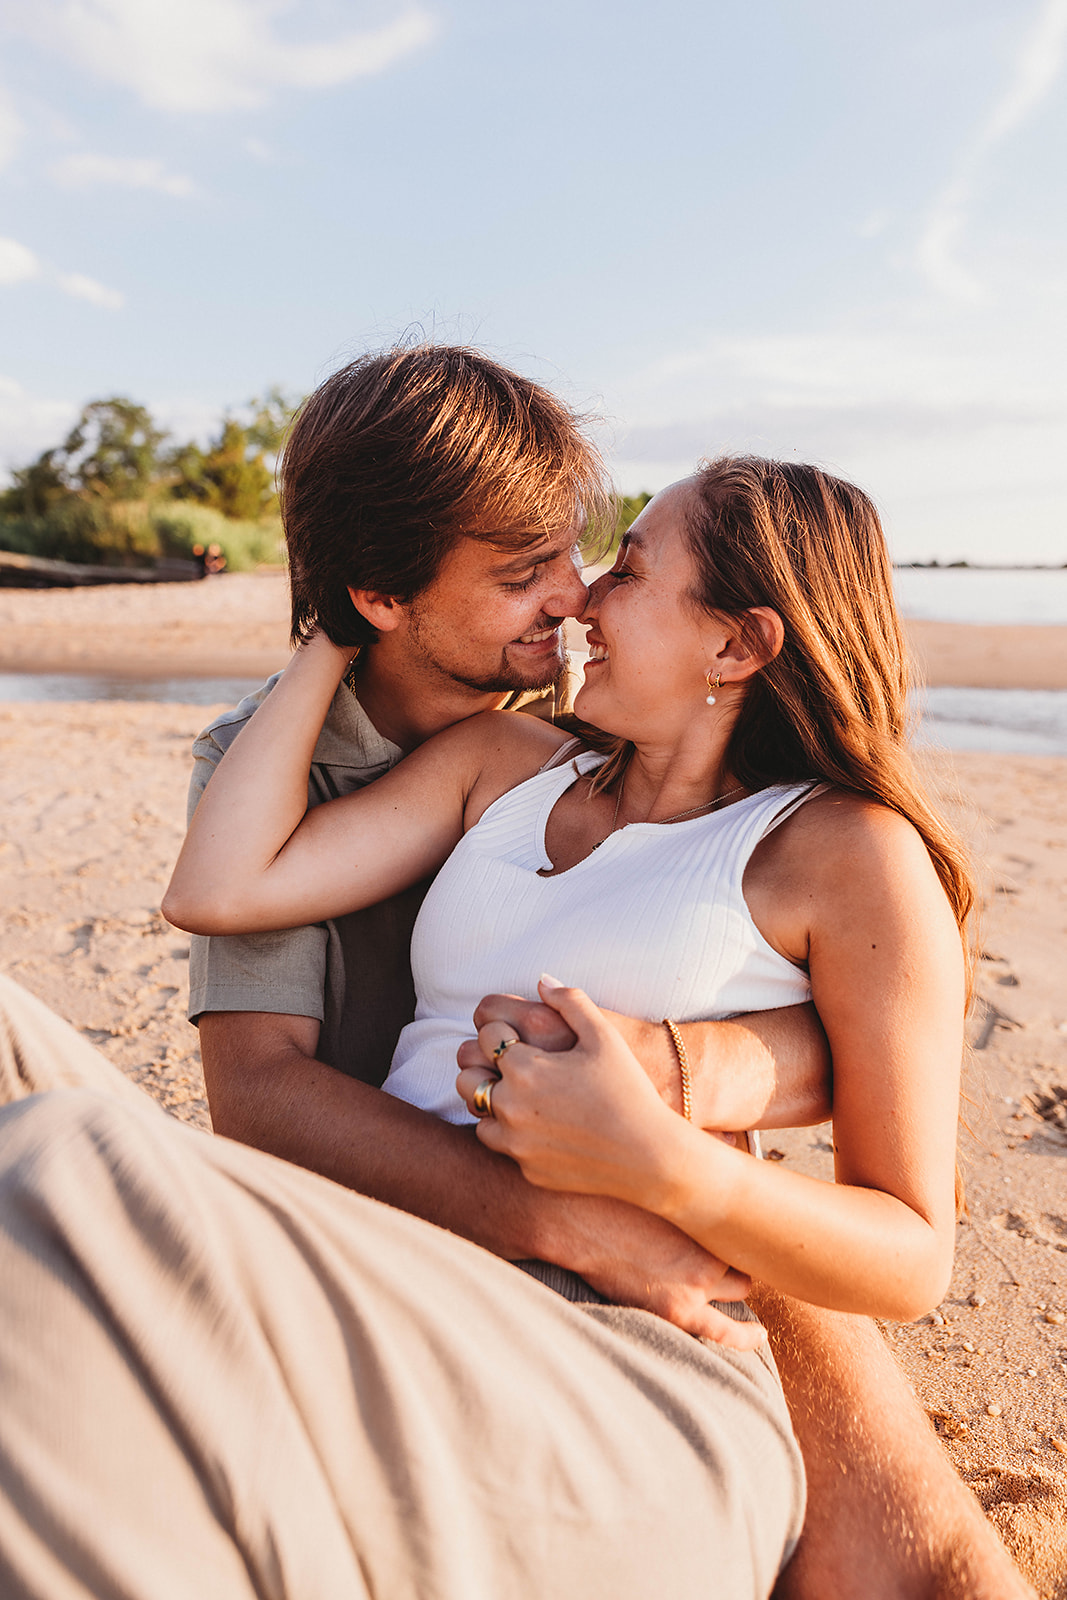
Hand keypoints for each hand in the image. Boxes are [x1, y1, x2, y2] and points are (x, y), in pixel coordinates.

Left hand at [458, 978, 696, 1206]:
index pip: (485, 1035)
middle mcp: (511, 1106)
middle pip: (467, 1076)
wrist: (650, 1155)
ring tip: (516, 1092)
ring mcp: (516, 1142)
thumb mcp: (604, 1036)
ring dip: (491, 1099)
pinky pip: (502, 1145)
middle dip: (482, 1064)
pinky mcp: (526, 1168)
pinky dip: (511, 1131)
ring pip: (478, 1113)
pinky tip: (536, 1122)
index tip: (513, 1033)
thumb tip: (542, 982)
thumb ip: (570, 1001)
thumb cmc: (629, 1090)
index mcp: (525, 1068)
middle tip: (505, 1063)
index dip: (498, 1029)